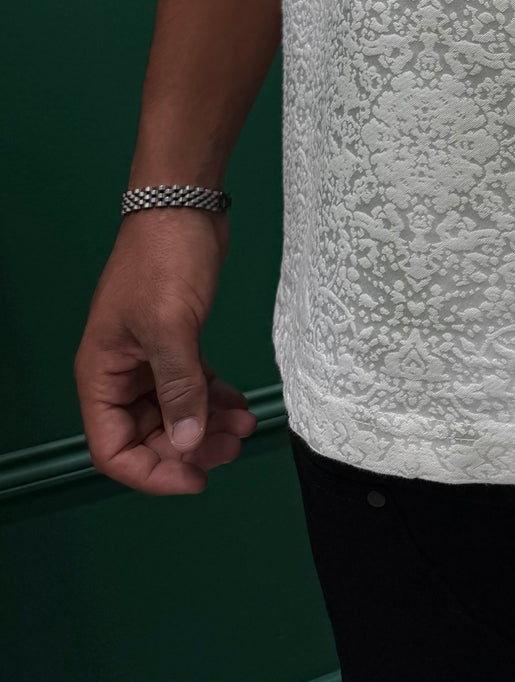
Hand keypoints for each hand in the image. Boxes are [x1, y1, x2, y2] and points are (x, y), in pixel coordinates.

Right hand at [74, 208, 257, 494]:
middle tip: (231, 448)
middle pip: (147, 435)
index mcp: (102, 375)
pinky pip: (192, 386)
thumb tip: (186, 445)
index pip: (113, 448)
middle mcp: (121, 373)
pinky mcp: (177, 341)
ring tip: (244, 428)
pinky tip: (241, 407)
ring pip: (174, 412)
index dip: (152, 472)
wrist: (184, 204)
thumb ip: (178, 388)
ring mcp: (149, 358)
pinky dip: (215, 400)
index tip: (196, 477)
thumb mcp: (170, 326)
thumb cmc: (164, 261)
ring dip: (206, 426)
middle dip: (188, 448)